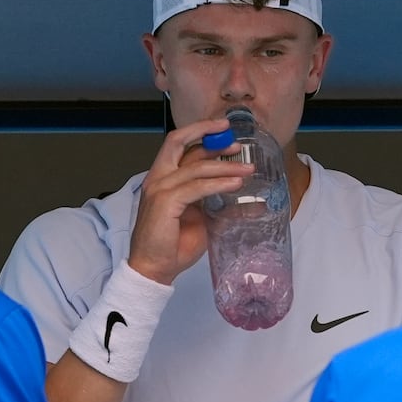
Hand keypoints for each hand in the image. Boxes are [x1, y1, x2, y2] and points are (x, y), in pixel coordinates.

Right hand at [127, 117, 255, 284]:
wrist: (153, 269)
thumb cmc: (171, 246)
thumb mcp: (201, 219)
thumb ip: (217, 204)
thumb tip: (247, 201)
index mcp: (163, 179)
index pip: (182, 148)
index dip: (203, 137)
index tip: (226, 135)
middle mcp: (158, 178)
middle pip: (178, 142)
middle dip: (206, 132)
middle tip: (233, 137)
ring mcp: (159, 188)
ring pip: (196, 166)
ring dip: (225, 165)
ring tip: (248, 169)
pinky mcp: (165, 202)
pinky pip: (197, 187)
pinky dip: (219, 184)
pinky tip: (235, 184)